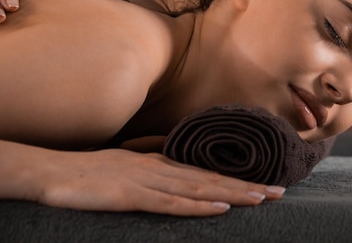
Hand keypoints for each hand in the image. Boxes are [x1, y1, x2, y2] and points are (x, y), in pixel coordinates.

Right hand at [32, 148, 285, 215]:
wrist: (51, 171)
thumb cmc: (89, 174)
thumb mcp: (128, 170)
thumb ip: (154, 172)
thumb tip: (179, 178)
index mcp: (160, 164)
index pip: (205, 173)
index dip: (236, 180)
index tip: (263, 185)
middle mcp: (160, 169)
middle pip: (211, 179)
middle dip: (246, 186)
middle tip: (279, 192)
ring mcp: (147, 181)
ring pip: (198, 189)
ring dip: (232, 194)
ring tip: (261, 199)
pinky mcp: (131, 195)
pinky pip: (170, 202)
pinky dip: (197, 206)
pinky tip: (219, 208)